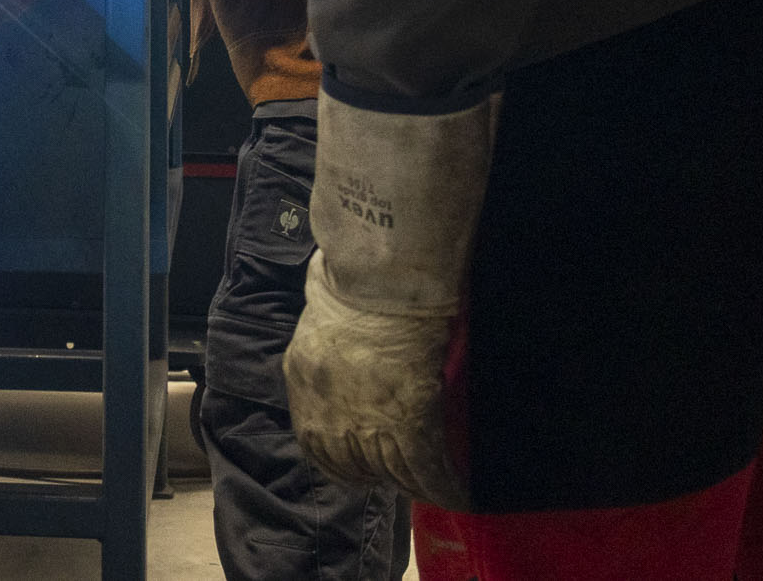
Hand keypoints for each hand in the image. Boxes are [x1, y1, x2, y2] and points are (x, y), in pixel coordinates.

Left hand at [284, 89, 495, 507]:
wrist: (380, 276)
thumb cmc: (350, 271)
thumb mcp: (319, 297)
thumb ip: (323, 310)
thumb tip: (326, 287)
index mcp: (303, 376)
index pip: (314, 440)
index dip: (338, 459)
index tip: (356, 464)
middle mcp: (327, 407)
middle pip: (350, 464)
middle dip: (373, 474)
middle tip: (395, 476)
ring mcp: (366, 418)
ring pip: (391, 471)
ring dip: (410, 483)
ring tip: (430, 487)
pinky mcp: (408, 417)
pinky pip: (425, 465)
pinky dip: (442, 483)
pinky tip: (458, 493)